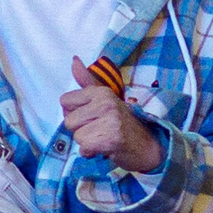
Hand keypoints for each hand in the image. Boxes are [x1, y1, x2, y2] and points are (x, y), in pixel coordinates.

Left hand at [61, 58, 163, 173]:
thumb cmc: (122, 122)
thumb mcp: (104, 98)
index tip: (91, 117)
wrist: (147, 145)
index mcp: (101, 91)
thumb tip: (74, 59)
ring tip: (102, 139)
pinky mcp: (112, 138)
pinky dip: (91, 152)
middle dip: (80, 130)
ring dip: (87, 143)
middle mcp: (105, 102)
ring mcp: (110, 120)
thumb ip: (87, 80)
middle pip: (69, 121)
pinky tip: (104, 148)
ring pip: (77, 136)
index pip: (65, 101)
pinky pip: (85, 148)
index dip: (74, 113)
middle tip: (99, 130)